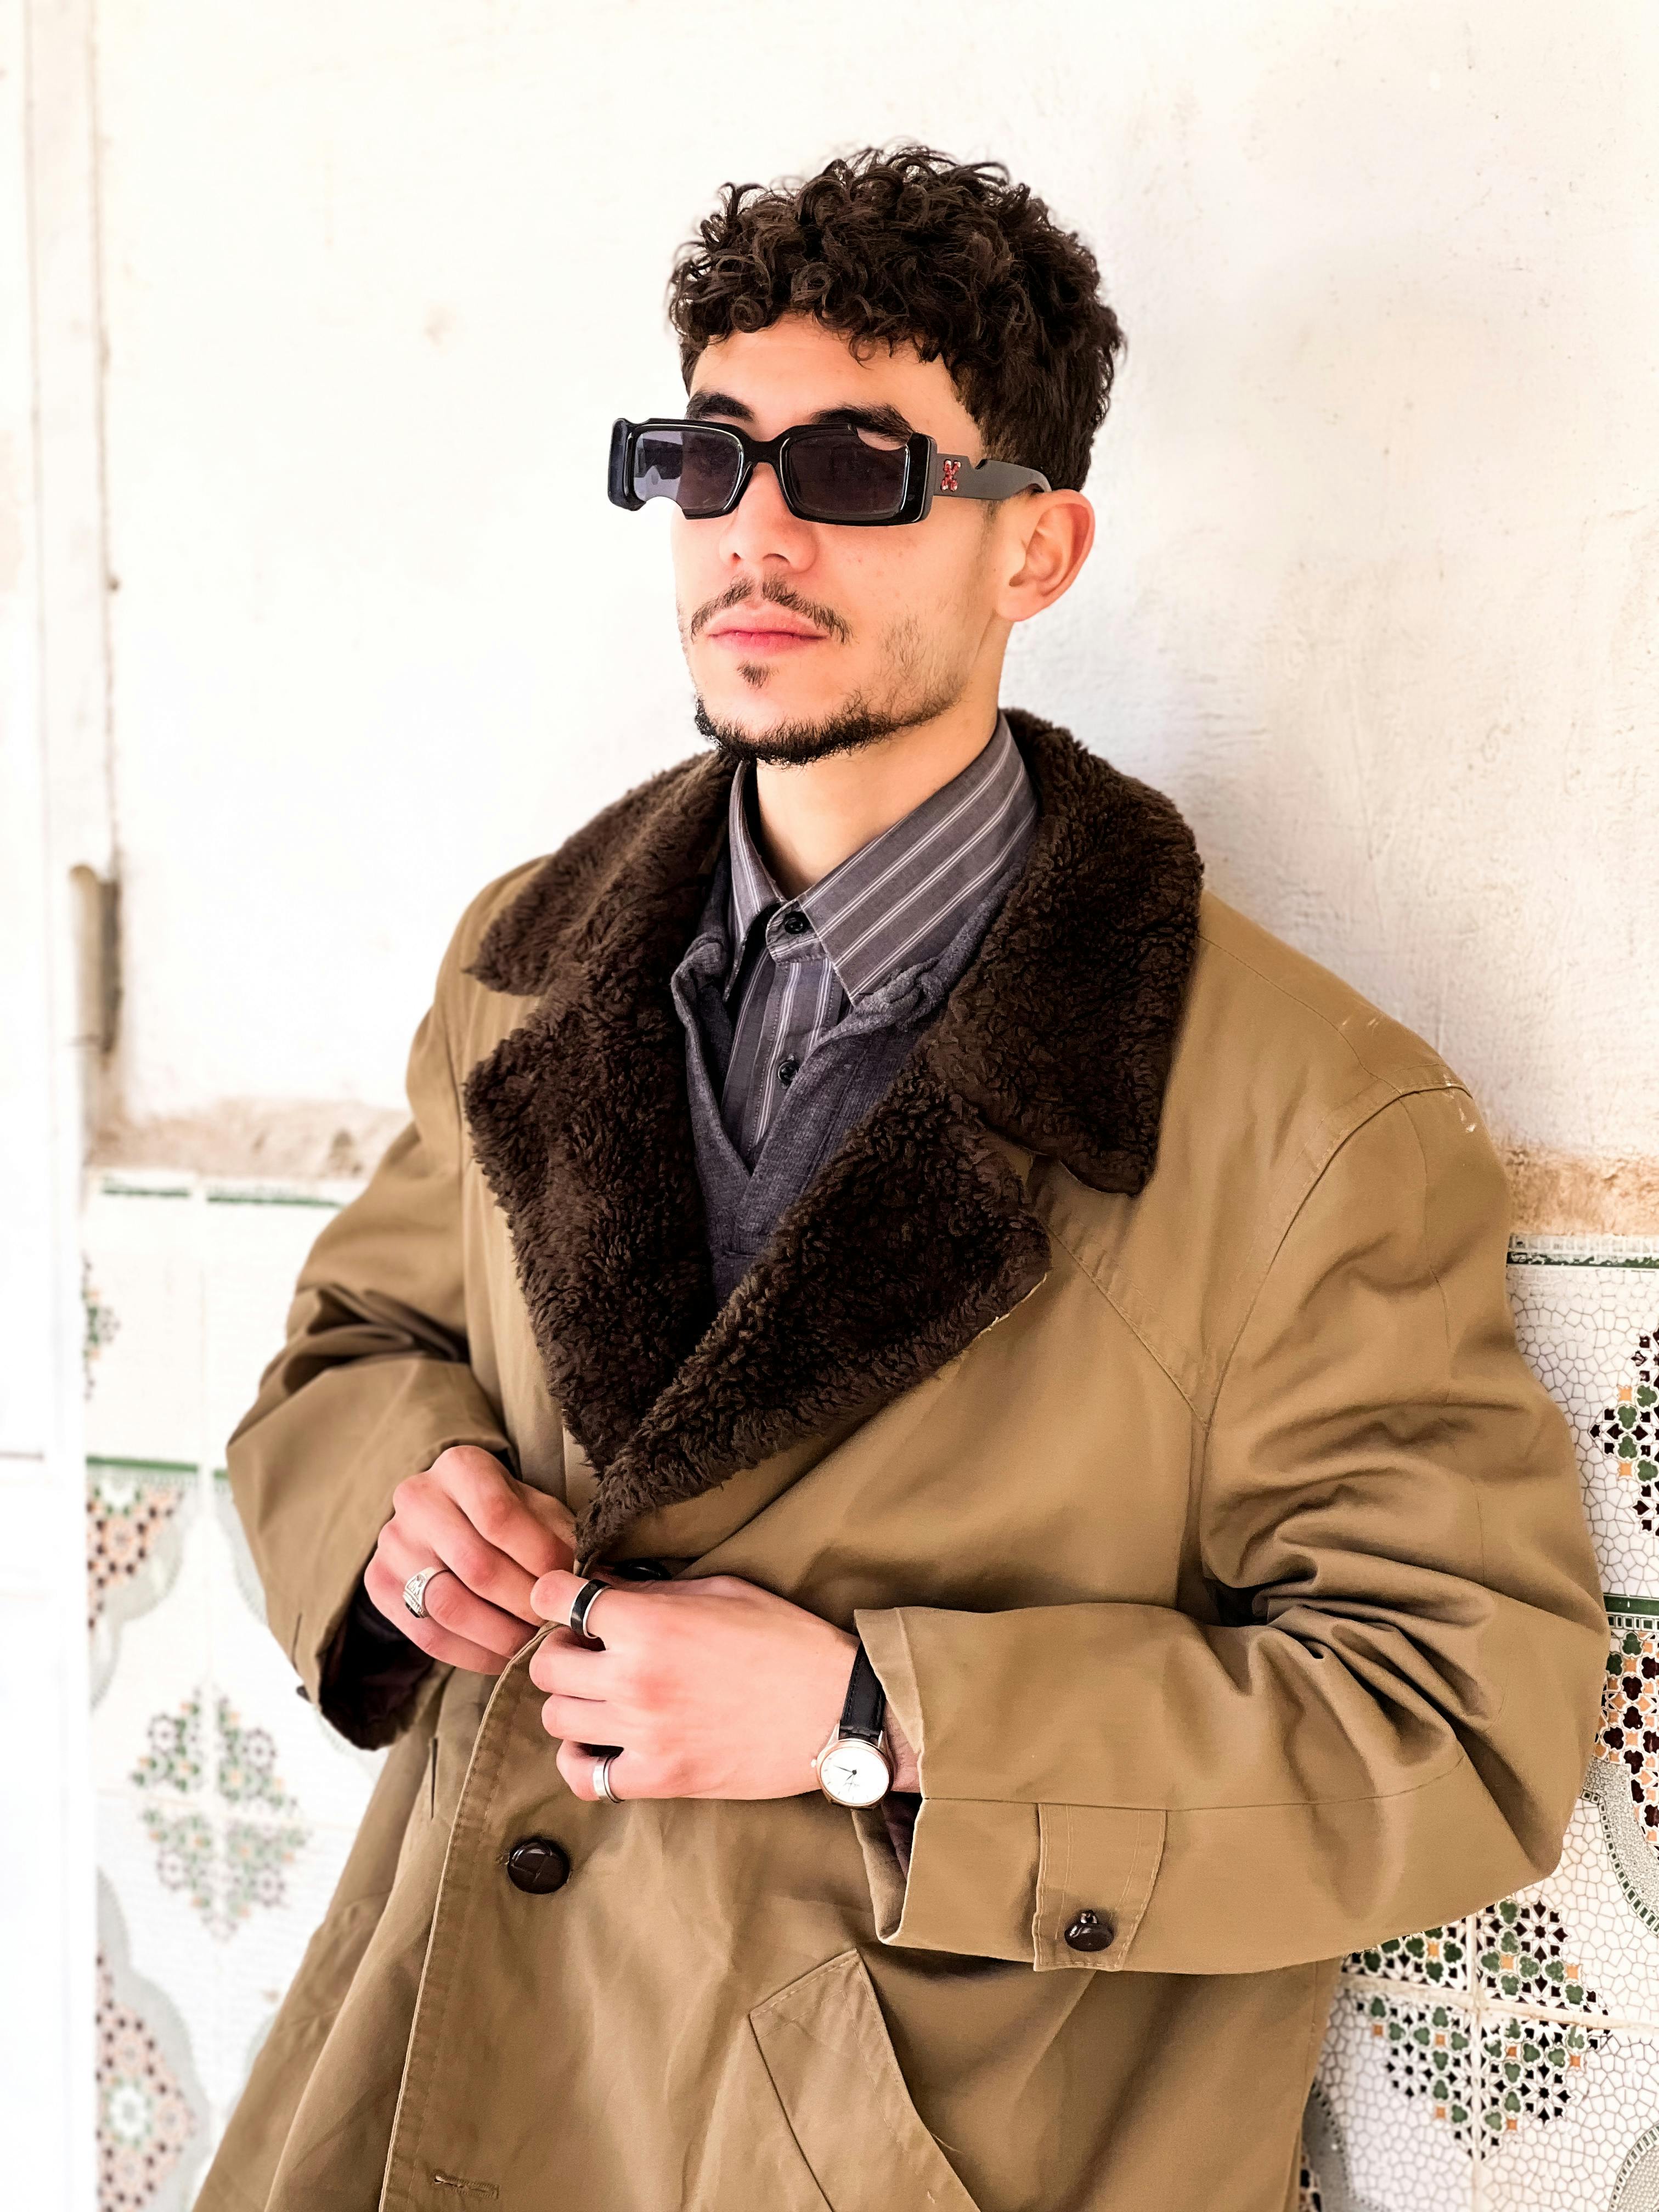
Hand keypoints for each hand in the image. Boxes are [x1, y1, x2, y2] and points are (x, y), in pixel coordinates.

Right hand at [364, 1446, 575, 1674]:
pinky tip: (504, 1657)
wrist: (445, 1520)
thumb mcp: (537, 1509)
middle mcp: (417, 1499)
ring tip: (535, 1645)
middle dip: (525, 1603)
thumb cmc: (505, 1513)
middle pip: (476, 1566)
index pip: (500, 1515)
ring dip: (501, 1636)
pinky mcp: (379, 1585)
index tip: (567, 1584)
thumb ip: (561, 1537)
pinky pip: (428, 1636)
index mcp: (460, 1467)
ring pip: (449, 1606)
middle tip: (556, 1625)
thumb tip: (592, 1584)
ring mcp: (392, 1544)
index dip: (539, 1557)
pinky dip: (473, 1654)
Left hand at [527, 1570, 916, 1801]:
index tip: (565, 1599)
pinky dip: (582, 1762)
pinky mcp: (660, 1778)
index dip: (553, 1594)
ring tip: (601, 1695)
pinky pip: (586, 1779)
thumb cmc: (786, 1640)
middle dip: (561, 1650)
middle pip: (545, 1666)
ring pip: (556, 1720)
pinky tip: (601, 1745)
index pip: (555, 1599)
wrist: (836, 1711)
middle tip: (590, 1649)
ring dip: (571, 1702)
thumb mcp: (722, 1589)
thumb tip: (602, 1585)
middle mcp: (634, 1679)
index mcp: (648, 1623)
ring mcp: (643, 1734)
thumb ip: (654, 1589)